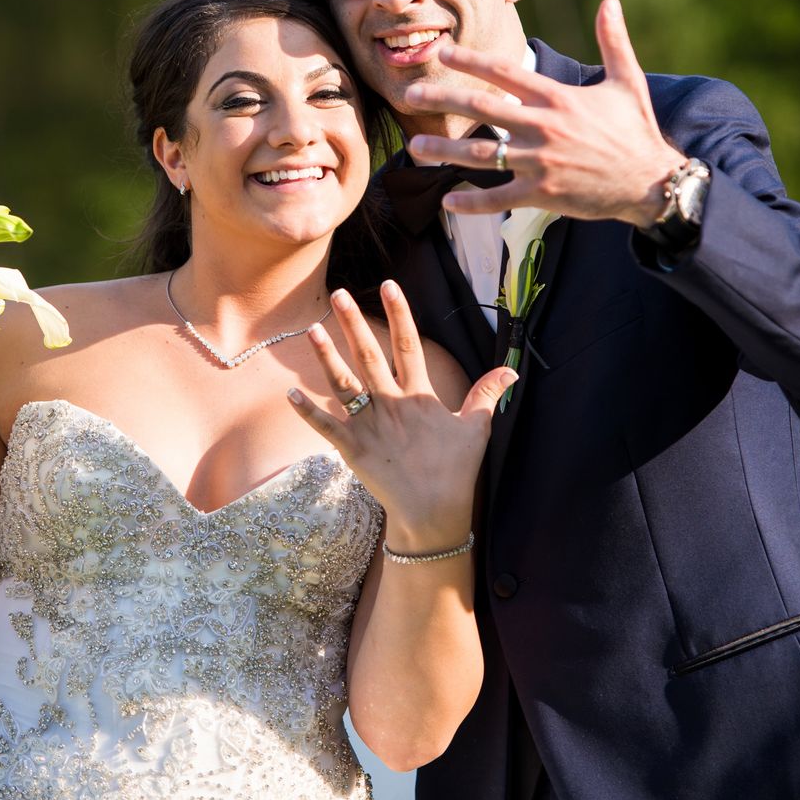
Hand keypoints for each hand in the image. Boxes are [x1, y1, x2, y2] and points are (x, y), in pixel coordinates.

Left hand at [287, 281, 514, 550]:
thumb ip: (487, 394)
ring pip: (343, 384)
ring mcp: (370, 426)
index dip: (400, 313)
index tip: (389, 286)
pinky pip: (326, 427)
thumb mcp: (476, 429)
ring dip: (326, 357)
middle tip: (339, 295)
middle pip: (369, 355)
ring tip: (311, 329)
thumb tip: (510, 370)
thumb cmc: (456, 470)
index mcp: (419, 396)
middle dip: (353, 323)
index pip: (408, 345)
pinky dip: (308, 412)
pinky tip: (290, 394)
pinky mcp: (353, 450)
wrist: (433, 514)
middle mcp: (391, 404)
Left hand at [404, 0, 682, 226]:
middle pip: (481, 108)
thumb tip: (611, 1)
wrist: (651, 183)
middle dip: (442, 99)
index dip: (469, 61)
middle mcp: (543, 128)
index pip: (504, 73)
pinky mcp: (542, 194)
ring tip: (415, 146)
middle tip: (410, 94)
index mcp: (557, 98)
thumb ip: (613, 41)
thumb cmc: (636, 132)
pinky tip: (448, 202)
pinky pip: (498, 198)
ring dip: (444, 150)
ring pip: (480, 155)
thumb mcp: (627, 82)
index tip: (442, 53)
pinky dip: (472, 202)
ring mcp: (539, 163)